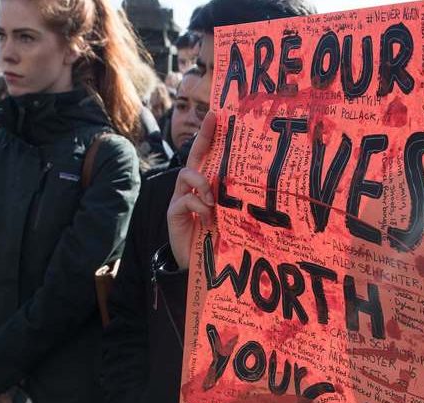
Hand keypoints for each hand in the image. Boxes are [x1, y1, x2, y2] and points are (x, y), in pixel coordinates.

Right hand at [167, 111, 217, 267]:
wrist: (203, 266)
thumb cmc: (219, 239)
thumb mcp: (231, 216)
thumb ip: (232, 200)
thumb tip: (249, 183)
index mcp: (207, 188)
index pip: (207, 158)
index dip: (210, 136)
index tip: (218, 115)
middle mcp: (192, 189)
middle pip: (194, 157)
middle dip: (203, 137)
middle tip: (213, 119)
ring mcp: (181, 200)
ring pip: (187, 174)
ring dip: (202, 183)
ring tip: (213, 200)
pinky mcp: (174, 213)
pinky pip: (185, 200)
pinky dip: (199, 207)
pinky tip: (207, 220)